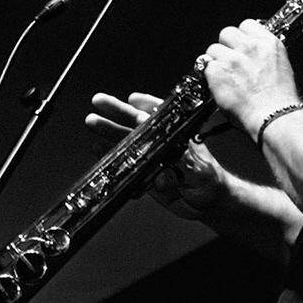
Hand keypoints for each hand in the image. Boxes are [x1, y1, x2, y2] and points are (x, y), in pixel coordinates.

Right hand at [86, 91, 224, 218]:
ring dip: (109, 132)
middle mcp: (161, 143)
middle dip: (117, 112)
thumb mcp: (197, 174)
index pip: (159, 116)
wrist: (209, 203)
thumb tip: (161, 179)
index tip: (131, 99)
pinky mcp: (143, 175)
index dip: (144, 105)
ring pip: (126, 141)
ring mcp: (150, 158)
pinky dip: (110, 157)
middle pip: (136, 124)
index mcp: (176, 136)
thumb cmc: (210, 182)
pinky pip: (124, 165)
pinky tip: (97, 149)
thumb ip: (177, 175)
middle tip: (99, 102)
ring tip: (92, 122)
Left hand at [202, 20, 300, 133]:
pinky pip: (206, 67)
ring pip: (213, 49)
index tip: (240, 45)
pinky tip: (220, 86)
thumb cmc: (279, 99)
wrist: (273, 116)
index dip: (241, 36)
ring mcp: (231, 58)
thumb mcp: (280, 67)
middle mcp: (249, 47)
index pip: (247, 24)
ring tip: (225, 76)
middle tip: (230, 61)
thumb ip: (263, 54)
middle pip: (226, 33)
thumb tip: (252, 53)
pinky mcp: (217, 72)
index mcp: (268, 43)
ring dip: (216, 61)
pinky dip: (210, 76)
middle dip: (226, 46)